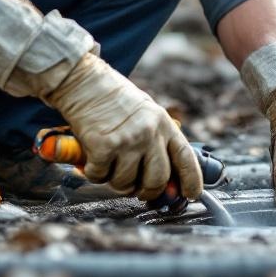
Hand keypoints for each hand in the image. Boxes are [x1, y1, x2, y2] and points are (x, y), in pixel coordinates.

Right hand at [44, 53, 202, 201]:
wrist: (84, 81)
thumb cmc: (113, 99)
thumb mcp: (145, 113)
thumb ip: (156, 141)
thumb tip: (164, 179)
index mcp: (163, 123)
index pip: (185, 158)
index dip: (191, 181)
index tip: (190, 195)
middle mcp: (149, 133)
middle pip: (157, 180)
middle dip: (146, 191)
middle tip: (136, 189)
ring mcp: (127, 140)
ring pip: (126, 183)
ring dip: (114, 181)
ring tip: (108, 163)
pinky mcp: (103, 147)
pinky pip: (100, 177)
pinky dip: (93, 173)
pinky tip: (91, 157)